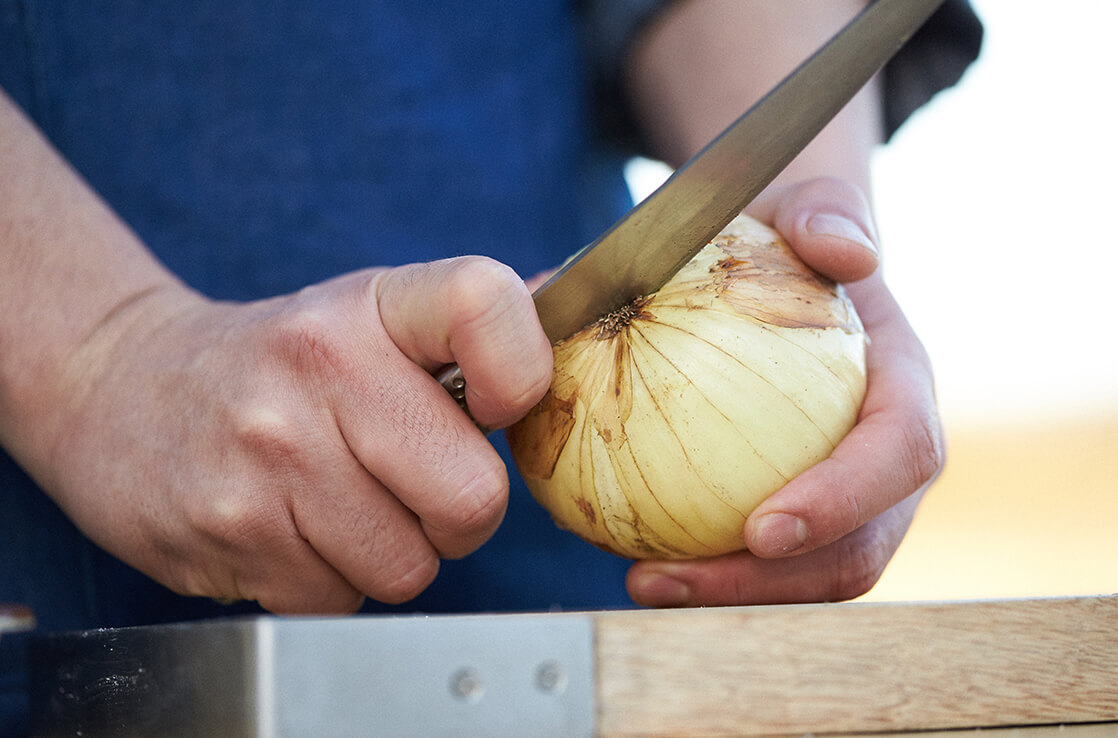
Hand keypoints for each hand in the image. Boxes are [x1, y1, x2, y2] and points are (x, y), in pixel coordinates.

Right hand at [44, 258, 551, 612]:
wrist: (119, 390)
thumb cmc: (276, 360)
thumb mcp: (364, 313)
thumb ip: (466, 324)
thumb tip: (568, 306)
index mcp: (368, 306)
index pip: (486, 303)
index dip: (525, 372)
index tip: (504, 403)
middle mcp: (319, 369)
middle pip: (474, 497)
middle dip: (459, 513)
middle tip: (416, 484)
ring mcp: (270, 457)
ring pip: (409, 568)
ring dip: (391, 552)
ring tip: (340, 501)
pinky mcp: (230, 533)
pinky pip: (340, 601)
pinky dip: (329, 580)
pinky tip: (293, 527)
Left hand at [627, 177, 944, 605]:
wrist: (786, 272)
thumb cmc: (788, 241)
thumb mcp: (802, 209)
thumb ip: (827, 214)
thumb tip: (849, 252)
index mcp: (904, 389)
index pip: (900, 457)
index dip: (844, 502)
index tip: (762, 528)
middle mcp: (885, 461)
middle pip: (855, 550)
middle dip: (770, 583)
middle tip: (664, 578)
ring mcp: (843, 497)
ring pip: (803, 573)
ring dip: (725, 591)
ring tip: (640, 580)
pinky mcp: (792, 510)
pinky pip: (753, 556)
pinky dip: (702, 567)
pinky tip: (631, 554)